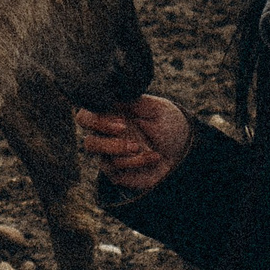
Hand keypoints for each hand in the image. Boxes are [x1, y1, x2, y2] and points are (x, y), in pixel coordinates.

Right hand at [77, 95, 191, 193]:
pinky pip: (117, 170)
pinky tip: (154, 157)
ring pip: (102, 160)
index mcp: (109, 117)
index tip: (121, 121)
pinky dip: (137, 162)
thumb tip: (112, 96)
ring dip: (120, 150)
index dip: (96, 121)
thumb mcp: (155, 108)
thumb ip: (133, 102)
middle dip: (106, 142)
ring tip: (140, 146)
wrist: (183, 149)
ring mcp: (111, 157)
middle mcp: (106, 138)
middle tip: (126, 134)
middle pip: (88, 143)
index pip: (85, 118)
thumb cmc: (167, 124)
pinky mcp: (118, 173)